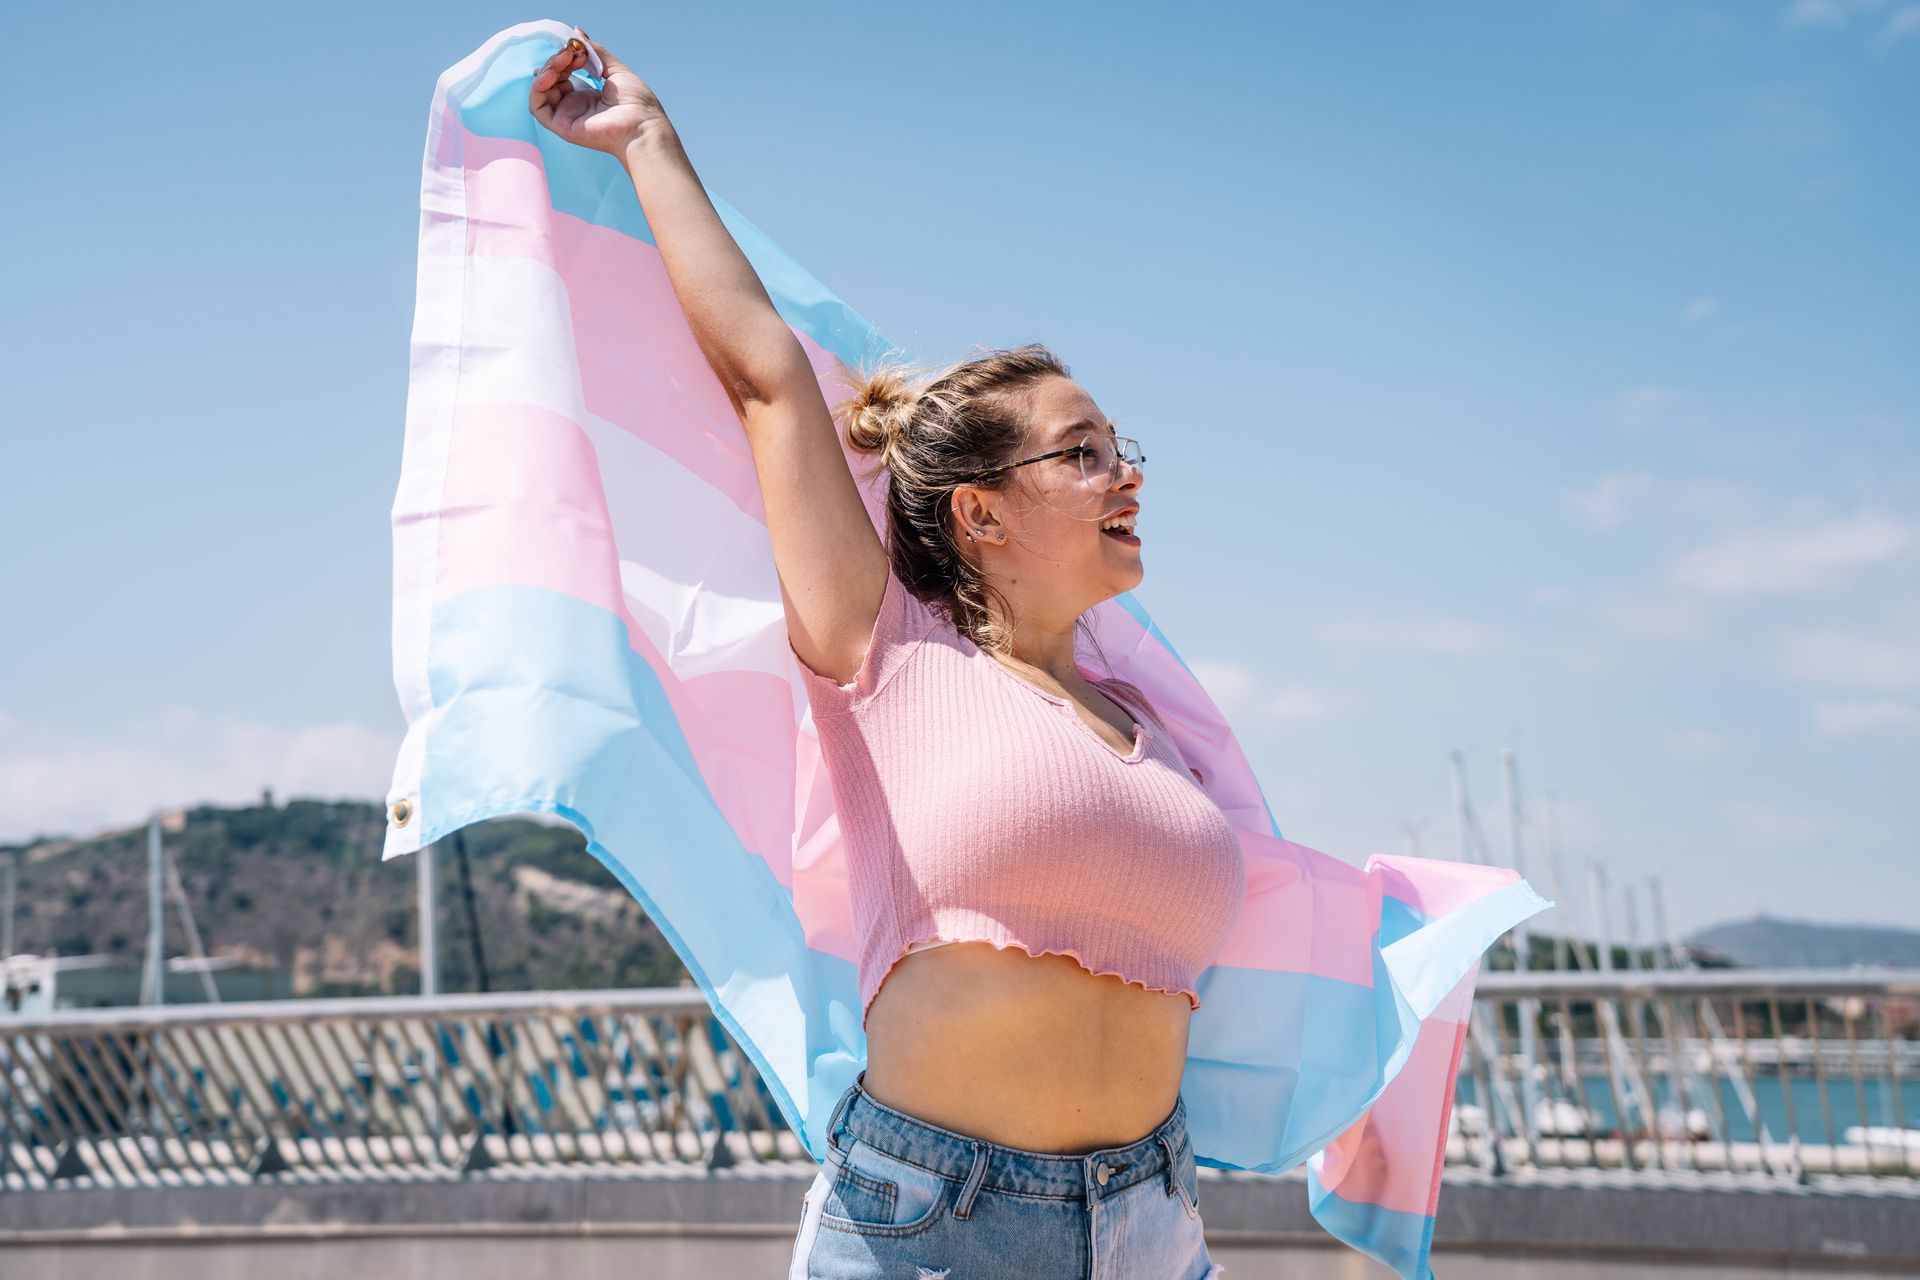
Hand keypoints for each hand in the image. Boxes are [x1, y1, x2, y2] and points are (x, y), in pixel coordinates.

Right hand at [528, 32, 671, 154]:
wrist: (643, 125)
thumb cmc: (637, 104)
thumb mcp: (615, 69)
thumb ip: (595, 52)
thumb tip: (577, 32)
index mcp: (587, 96)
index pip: (563, 73)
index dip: (566, 57)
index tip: (579, 49)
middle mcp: (574, 106)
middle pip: (551, 79)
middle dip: (558, 60)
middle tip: (573, 51)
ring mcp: (567, 116)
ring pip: (542, 90)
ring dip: (549, 69)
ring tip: (565, 58)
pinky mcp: (561, 126)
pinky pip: (537, 106)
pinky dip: (539, 86)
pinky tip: (552, 74)